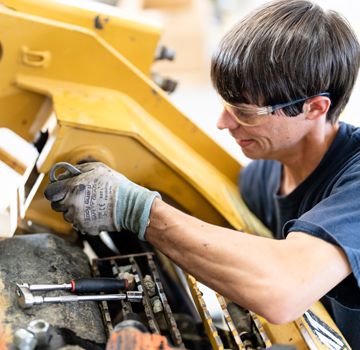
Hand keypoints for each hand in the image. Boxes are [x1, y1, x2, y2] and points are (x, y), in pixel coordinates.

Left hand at [44, 162, 160, 238]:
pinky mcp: (84, 228)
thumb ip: (76, 170)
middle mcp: (71, 204)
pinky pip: (78, 223)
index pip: (50, 192)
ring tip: (91, 204)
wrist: (130, 205)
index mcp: (71, 187)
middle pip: (56, 205)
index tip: (61, 189)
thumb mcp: (96, 169)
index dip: (55, 189)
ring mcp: (77, 218)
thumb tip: (63, 175)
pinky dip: (84, 219)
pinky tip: (96, 212)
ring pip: (67, 215)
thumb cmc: (114, 185)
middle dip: (64, 200)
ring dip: (74, 210)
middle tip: (78, 196)